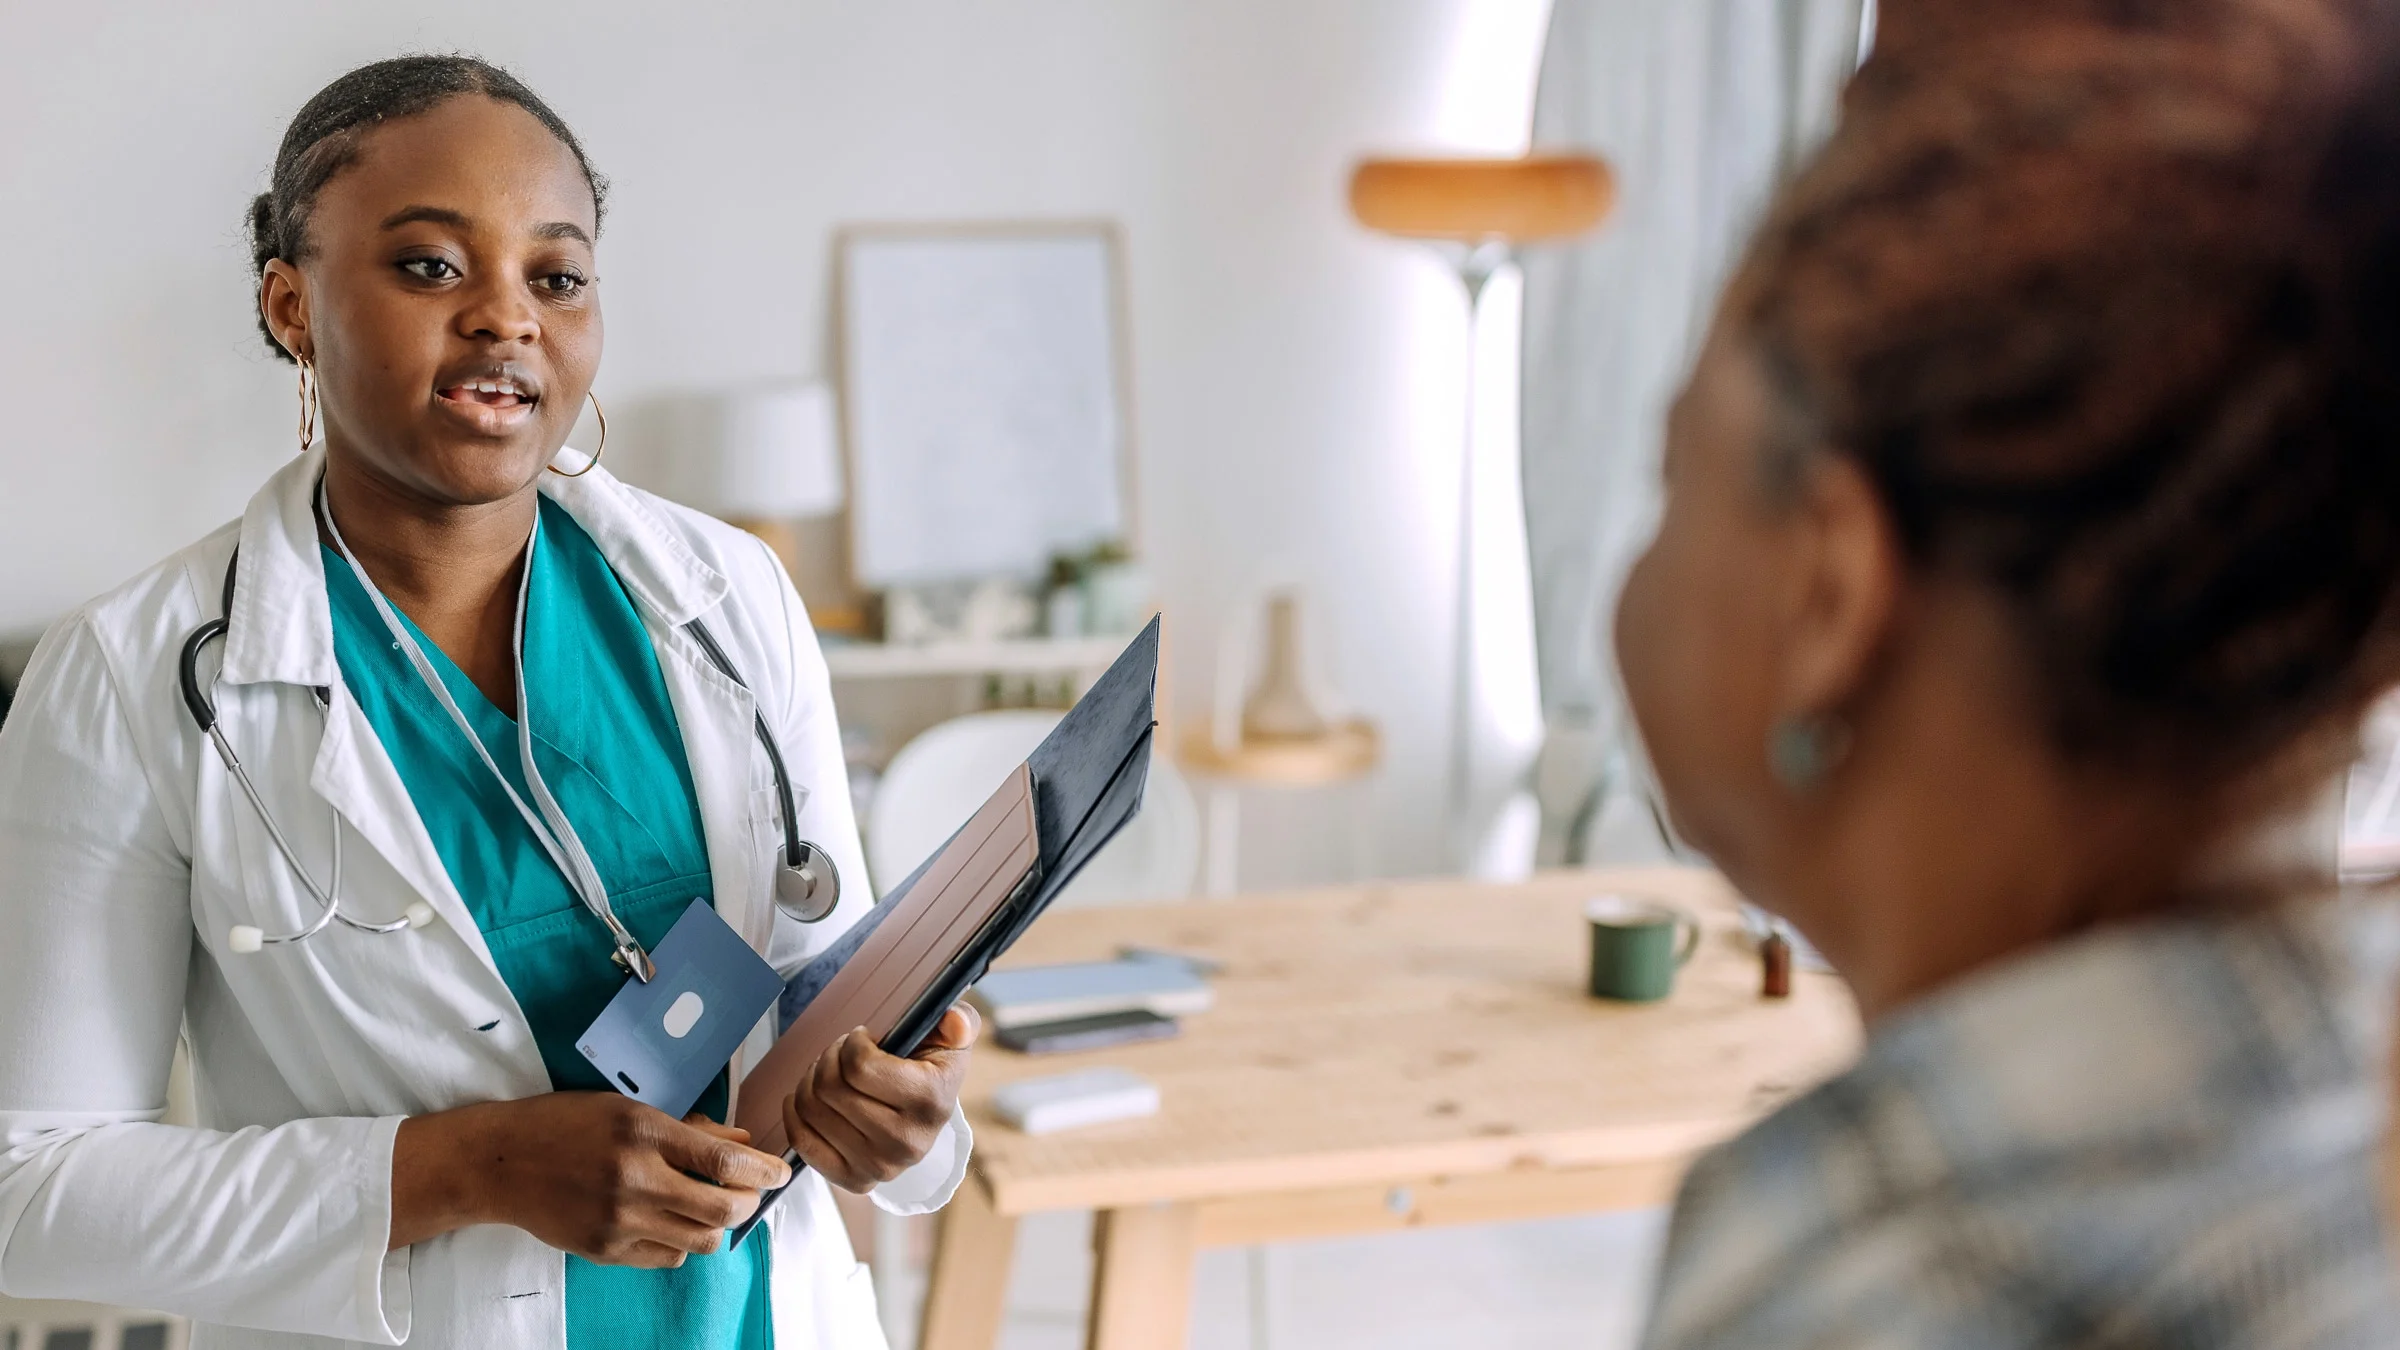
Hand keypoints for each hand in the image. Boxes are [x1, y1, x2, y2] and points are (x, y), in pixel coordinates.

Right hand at [391, 1093, 790, 1265]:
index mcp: (643, 1133)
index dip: (763, 1172)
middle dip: (747, 1203)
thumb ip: (689, 1132)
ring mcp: (619, 1221)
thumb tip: (744, 1147)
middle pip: (720, 1209)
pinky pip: (668, 1257)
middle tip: (750, 1194)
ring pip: (700, 1240)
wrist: (501, 1163)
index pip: (723, 1162)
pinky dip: (682, 1242)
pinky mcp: (605, 1251)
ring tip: (711, 1206)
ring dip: (717, 1225)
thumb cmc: (566, 1125)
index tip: (780, 1172)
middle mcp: (634, 1180)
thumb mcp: (630, 1110)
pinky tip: (673, 1221)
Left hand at [782, 1003, 977, 1192]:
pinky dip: (795, 1112)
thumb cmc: (929, 1070)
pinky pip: (802, 1141)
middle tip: (841, 1054)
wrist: (925, 1117)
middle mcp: (908, 1143)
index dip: (853, 1042)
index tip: (863, 1038)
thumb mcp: (952, 1039)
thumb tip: (957, 1022)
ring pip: (812, 1109)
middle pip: (831, 1087)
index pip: (860, 1065)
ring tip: (829, 1074)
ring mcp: (881, 1167)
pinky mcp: (856, 1181)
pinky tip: (810, 1097)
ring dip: (811, 1080)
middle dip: (829, 1058)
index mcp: (931, 1102)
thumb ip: (960, 1021)